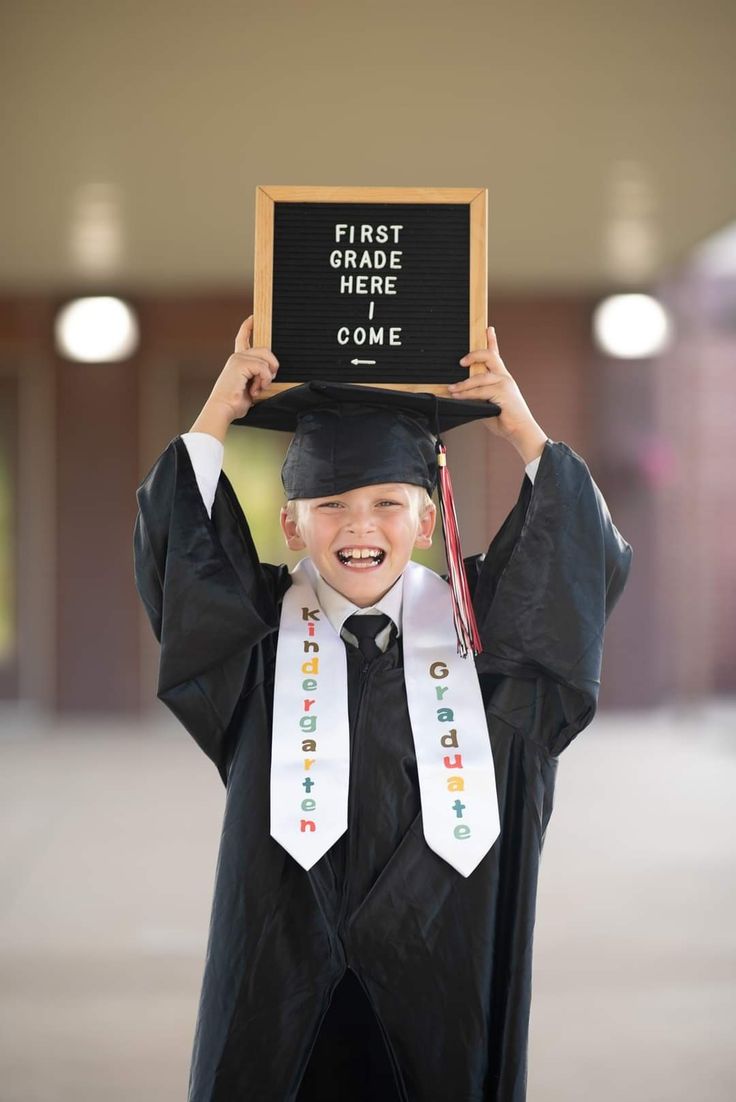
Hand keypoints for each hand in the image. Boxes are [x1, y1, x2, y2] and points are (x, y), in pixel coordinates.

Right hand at [188, 316, 278, 440]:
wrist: (223, 408)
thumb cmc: (235, 402)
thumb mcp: (251, 387)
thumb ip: (258, 376)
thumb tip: (271, 374)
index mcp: (238, 361)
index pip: (243, 338)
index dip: (249, 326)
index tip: (253, 316)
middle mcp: (237, 357)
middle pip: (265, 349)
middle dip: (272, 365)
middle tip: (267, 381)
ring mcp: (238, 358)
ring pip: (266, 358)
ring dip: (267, 376)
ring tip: (258, 388)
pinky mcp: (240, 363)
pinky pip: (263, 368)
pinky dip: (264, 380)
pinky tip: (256, 389)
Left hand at [448, 327, 546, 461]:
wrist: (520, 431)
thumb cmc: (506, 420)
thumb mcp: (487, 405)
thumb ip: (477, 397)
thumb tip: (461, 395)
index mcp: (502, 378)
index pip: (497, 355)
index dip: (492, 340)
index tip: (488, 329)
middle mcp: (504, 377)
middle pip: (490, 356)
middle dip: (474, 354)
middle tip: (461, 361)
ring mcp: (504, 383)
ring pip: (480, 376)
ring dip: (463, 384)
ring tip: (451, 389)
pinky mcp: (502, 392)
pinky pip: (480, 391)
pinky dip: (467, 393)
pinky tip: (458, 395)